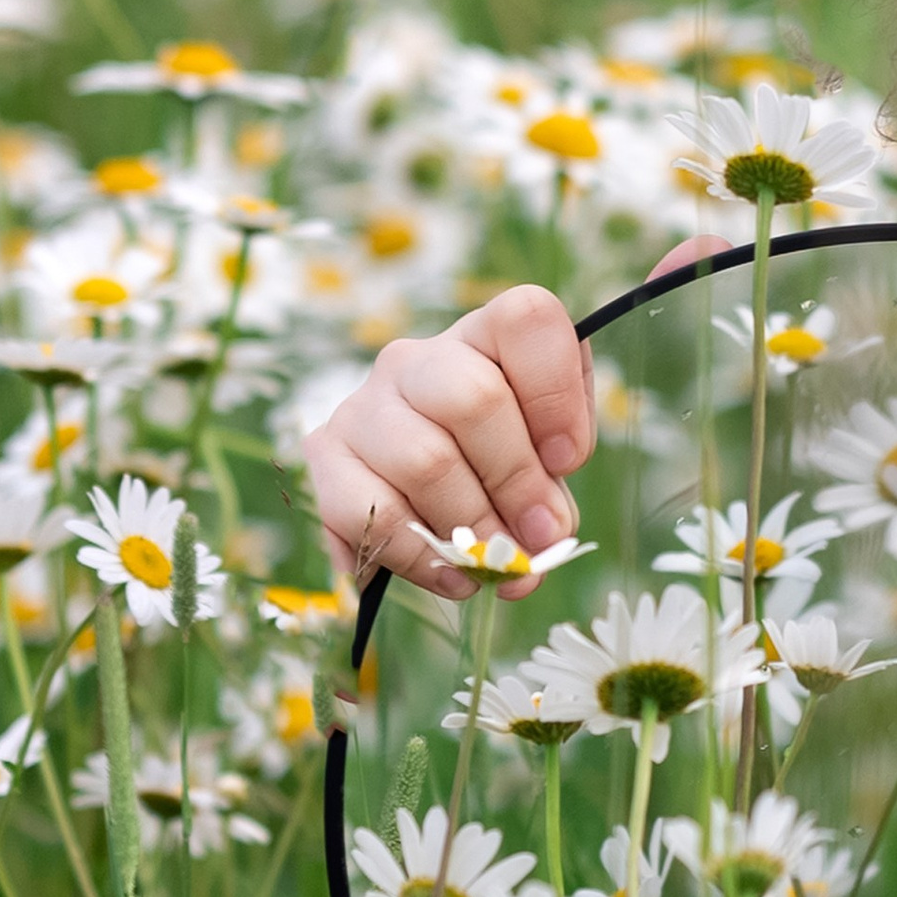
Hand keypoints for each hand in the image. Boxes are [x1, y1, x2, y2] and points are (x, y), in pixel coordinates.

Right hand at [304, 287, 594, 603]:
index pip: (526, 320)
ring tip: (495, 566)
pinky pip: (374, 514)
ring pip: (425, 462)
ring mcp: (365, 403)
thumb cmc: (495, 461)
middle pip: (473, 400)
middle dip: (517, 481)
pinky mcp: (326, 455)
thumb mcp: (539, 459)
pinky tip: (451, 576)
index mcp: (485, 335)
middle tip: (538, 537)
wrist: (414, 488)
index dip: (557, 393)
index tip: (570, 459)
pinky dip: (422, 558)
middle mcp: (417, 358)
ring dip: (471, 527)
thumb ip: (551, 491)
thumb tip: (540, 540)